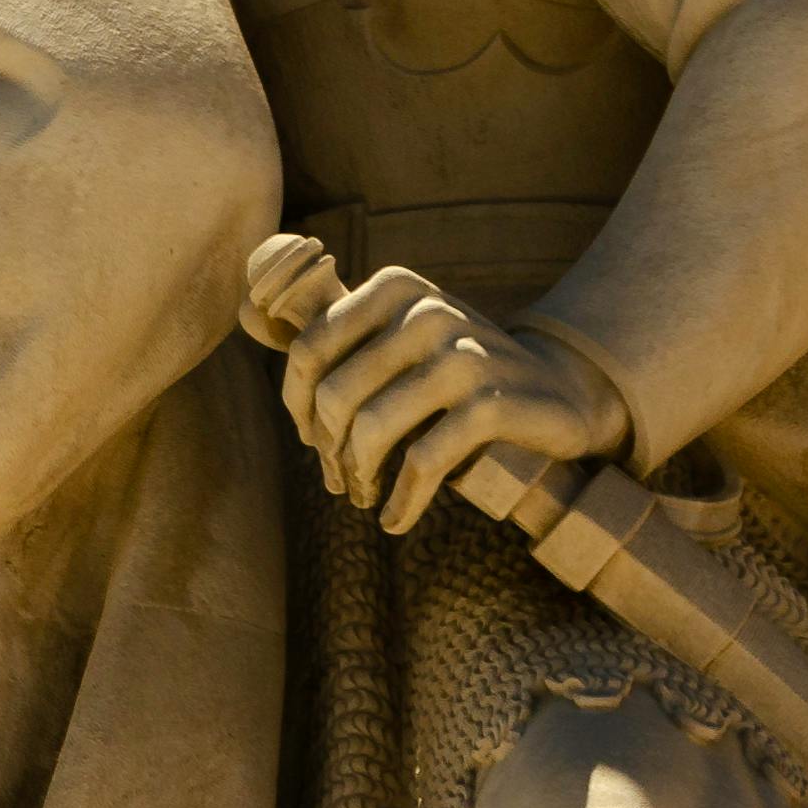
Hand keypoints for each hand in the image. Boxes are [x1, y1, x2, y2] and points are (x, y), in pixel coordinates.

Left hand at [271, 262, 629, 534]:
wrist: (561, 391)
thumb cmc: (459, 368)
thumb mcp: (398, 335)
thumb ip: (333, 325)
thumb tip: (246, 312)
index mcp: (393, 287)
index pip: (308, 349)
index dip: (298, 406)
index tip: (313, 441)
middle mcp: (426, 311)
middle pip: (335, 396)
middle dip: (329, 450)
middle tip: (339, 480)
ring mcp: (463, 355)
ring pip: (371, 429)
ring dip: (360, 477)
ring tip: (364, 497)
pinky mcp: (492, 403)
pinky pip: (422, 462)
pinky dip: (401, 500)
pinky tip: (394, 519)